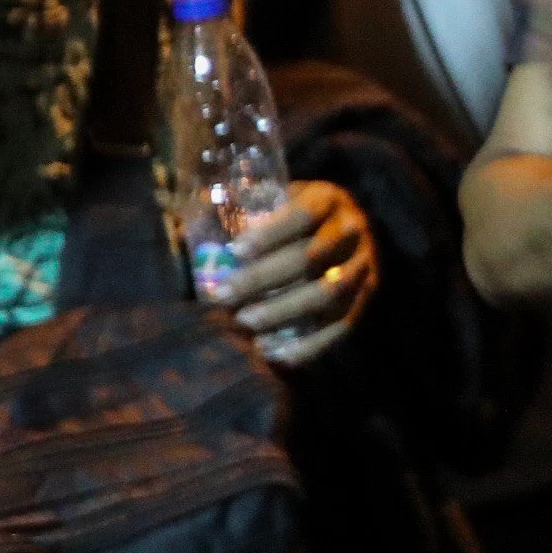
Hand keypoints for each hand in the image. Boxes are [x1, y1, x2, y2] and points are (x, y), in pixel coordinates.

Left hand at [214, 176, 375, 366]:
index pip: (302, 215)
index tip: (234, 252)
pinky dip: (309, 344)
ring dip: (283, 311)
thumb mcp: (280, 201)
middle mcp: (354, 231)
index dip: (269, 234)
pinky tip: (274, 352)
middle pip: (311, 258)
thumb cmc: (298, 219)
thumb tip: (183, 233)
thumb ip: (244, 215)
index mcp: (330, 200)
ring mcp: (364, 267)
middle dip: (263, 278)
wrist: (351, 233)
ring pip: (328, 294)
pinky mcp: (368, 299)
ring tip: (245, 322)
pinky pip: (342, 326)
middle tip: (223, 295)